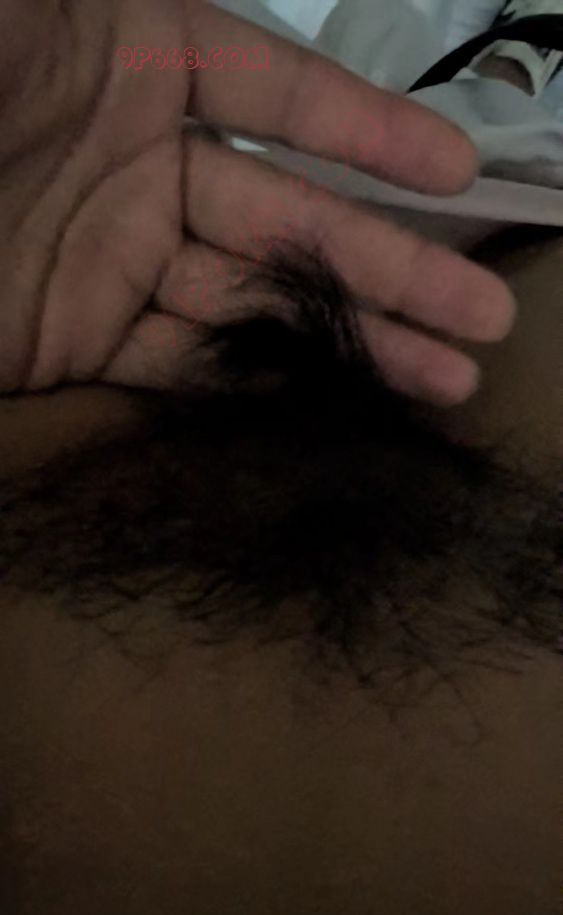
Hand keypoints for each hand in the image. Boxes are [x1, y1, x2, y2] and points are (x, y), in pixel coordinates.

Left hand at [0, 0, 514, 404]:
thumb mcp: (5, 17)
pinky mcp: (79, 339)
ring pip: (256, 303)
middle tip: (483, 318)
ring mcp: (112, 255)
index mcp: (126, 57)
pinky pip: (188, 361)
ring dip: (354, 341)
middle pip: (287, 216)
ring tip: (447, 378)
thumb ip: (76, 5)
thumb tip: (194, 11)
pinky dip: (262, 381)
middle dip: (390, 267)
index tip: (454, 179)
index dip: (367, 134)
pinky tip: (337, 397)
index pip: (275, 89)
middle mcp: (135, 158)